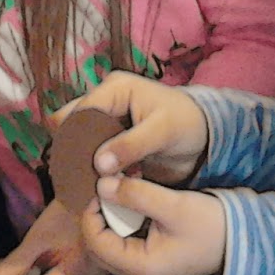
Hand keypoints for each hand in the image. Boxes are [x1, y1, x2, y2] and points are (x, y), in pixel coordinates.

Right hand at [53, 72, 207, 184]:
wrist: (203, 138)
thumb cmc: (186, 124)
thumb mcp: (162, 132)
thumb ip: (131, 145)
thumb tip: (98, 164)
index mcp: (115, 88)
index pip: (82, 110)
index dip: (74, 137)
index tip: (73, 166)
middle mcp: (104, 101)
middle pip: (73, 124)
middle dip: (72, 150)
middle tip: (71, 178)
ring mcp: (105, 122)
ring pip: (78, 141)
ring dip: (79, 161)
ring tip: (78, 185)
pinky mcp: (108, 141)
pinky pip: (90, 154)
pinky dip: (90, 168)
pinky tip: (89, 186)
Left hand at [81, 175, 225, 274]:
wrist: (241, 241)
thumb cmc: (209, 225)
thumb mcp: (173, 205)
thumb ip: (136, 194)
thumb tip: (101, 184)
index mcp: (139, 269)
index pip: (95, 242)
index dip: (91, 212)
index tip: (103, 185)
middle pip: (97, 246)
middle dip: (99, 215)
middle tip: (110, 187)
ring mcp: (142, 274)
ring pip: (108, 245)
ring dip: (110, 218)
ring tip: (121, 192)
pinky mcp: (148, 265)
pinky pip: (122, 245)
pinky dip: (121, 224)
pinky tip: (132, 204)